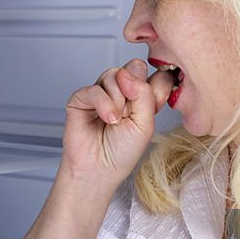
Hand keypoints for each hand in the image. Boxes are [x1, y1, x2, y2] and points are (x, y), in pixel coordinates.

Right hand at [61, 58, 174, 186]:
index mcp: (143, 98)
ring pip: (114, 74)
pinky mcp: (82, 97)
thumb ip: (145, 93)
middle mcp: (124, 92)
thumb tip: (130, 70)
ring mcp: (103, 93)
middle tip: (130, 112)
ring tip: (115, 120)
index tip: (154, 103)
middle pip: (134, 68)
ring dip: (118, 100)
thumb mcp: (146, 124)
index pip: (157, 74)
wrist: (98, 170)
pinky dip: (103, 104)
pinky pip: (95, 88)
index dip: (157, 85)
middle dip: (135, 90)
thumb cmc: (122, 153)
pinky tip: (107, 119)